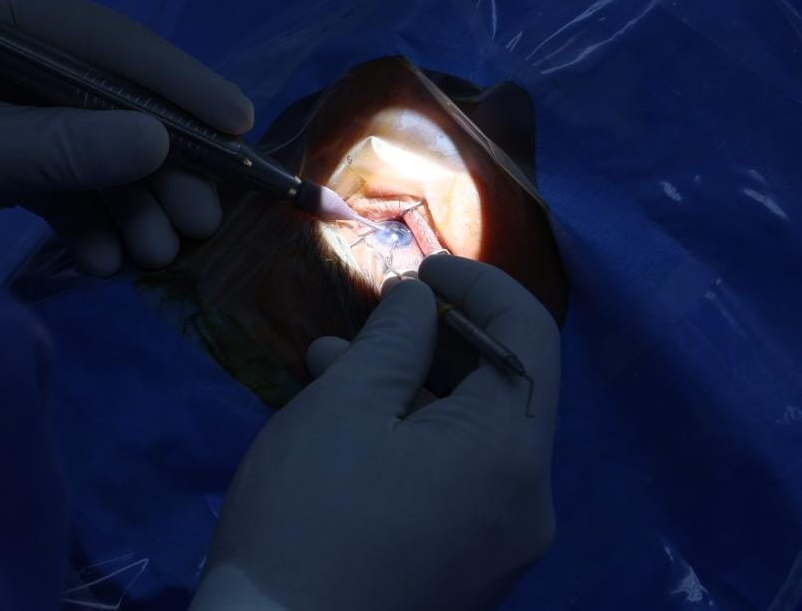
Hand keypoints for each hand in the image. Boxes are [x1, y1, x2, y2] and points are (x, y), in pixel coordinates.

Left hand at [0, 0, 252, 274]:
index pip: (104, 41)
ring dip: (127, 203)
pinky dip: (84, 217)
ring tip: (156, 254)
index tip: (239, 124)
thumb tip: (161, 143)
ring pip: (86, 149)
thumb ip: (61, 146)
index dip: (177, 83)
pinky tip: (103, 257)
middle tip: (201, 222)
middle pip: (106, 102)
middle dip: (157, 168)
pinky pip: (54, 180)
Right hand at [191, 254, 560, 610]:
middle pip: (502, 390)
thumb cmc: (307, 518)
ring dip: (411, 389)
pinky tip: (346, 425)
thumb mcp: (344, 406)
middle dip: (435, 340)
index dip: (481, 286)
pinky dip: (413, 441)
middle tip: (372, 318)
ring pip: (470, 437)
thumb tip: (423, 300)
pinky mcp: (467, 571)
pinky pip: (456, 482)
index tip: (422, 267)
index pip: (530, 338)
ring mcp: (500, 545)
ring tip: (330, 364)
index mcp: (510, 455)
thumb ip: (396, 339)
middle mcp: (527, 503)